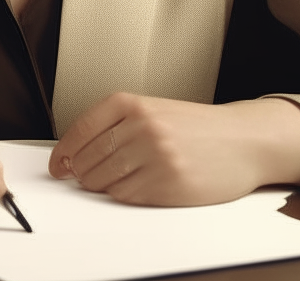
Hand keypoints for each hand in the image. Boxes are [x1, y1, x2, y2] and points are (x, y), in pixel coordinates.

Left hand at [49, 94, 299, 206]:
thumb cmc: (197, 127)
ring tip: (118, 179)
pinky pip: (127, 196)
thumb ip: (117, 125)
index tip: (57, 165)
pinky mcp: (168, 183)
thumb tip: (74, 153)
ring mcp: (155, 155)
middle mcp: (142, 126)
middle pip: (88, 158)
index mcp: (133, 103)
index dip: (63, 151)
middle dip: (82, 172)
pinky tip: (139, 186)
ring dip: (102, 186)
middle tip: (87, 176)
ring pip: (104, 180)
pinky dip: (124, 195)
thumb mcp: (154, 110)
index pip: (81, 128)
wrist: (243, 140)